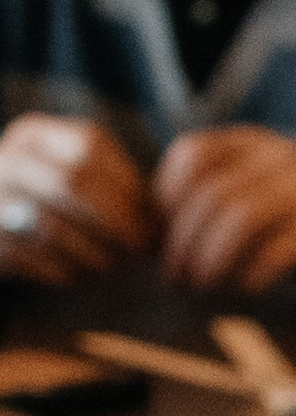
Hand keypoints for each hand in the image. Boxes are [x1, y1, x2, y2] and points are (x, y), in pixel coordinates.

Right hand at [0, 112, 153, 281]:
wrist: (0, 224)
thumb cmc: (50, 202)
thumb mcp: (73, 177)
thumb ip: (111, 184)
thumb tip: (159, 217)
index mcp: (34, 136)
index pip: (89, 149)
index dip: (127, 185)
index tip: (153, 217)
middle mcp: (7, 160)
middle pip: (71, 183)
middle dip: (115, 219)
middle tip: (142, 247)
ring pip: (51, 225)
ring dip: (94, 252)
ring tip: (119, 267)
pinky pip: (33, 259)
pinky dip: (68, 272)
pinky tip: (88, 280)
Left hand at [153, 129, 295, 293]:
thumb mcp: (263, 185)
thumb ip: (220, 193)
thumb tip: (156, 231)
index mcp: (253, 142)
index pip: (191, 155)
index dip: (166, 196)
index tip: (161, 235)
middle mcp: (279, 157)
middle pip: (211, 194)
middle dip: (183, 242)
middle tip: (173, 278)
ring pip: (241, 218)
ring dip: (212, 259)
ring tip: (204, 286)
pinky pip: (281, 248)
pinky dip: (256, 273)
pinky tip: (249, 288)